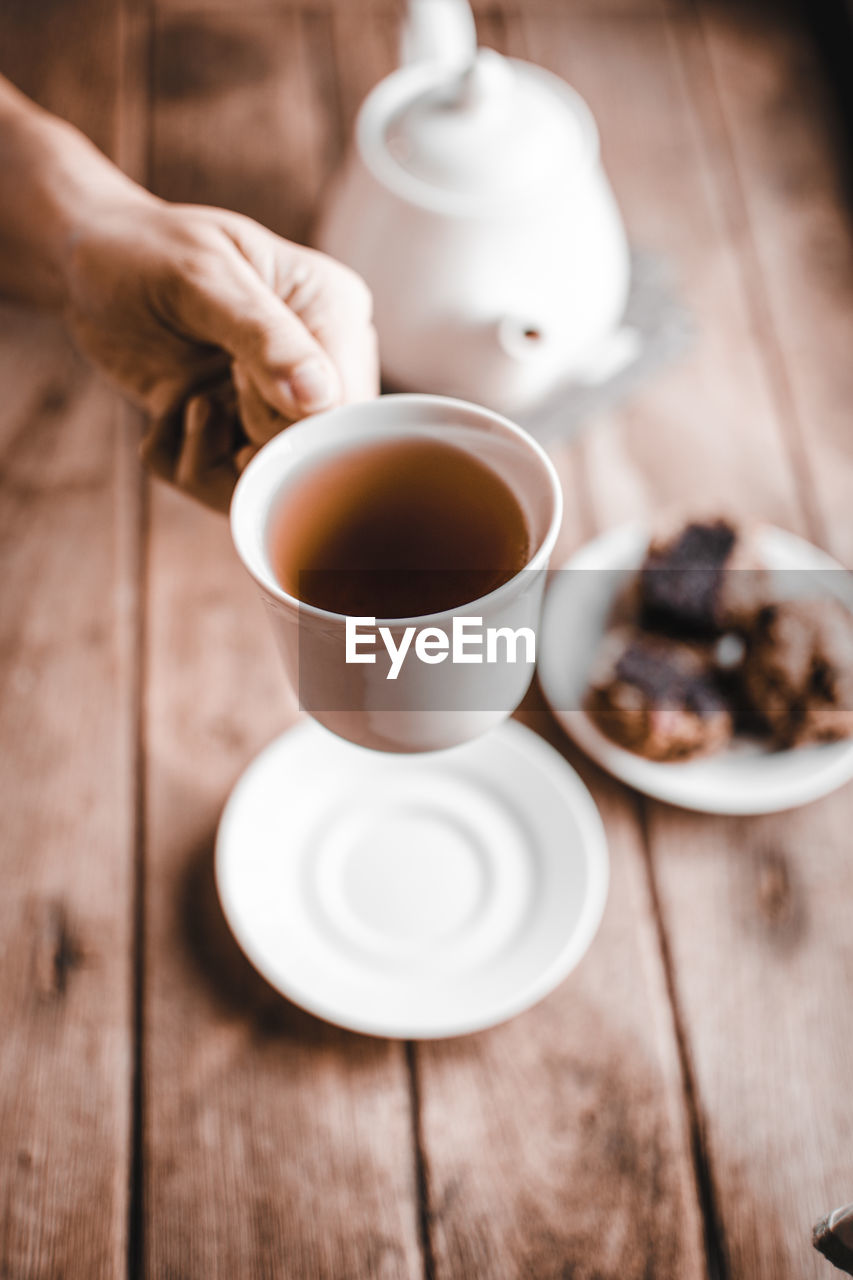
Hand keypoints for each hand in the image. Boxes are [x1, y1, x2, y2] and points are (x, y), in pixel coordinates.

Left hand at [64, 194, 378, 509]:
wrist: (87, 269)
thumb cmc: (143, 252)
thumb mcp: (200, 278)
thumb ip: (263, 337)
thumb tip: (320, 398)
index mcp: (334, 310)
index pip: (348, 406)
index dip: (290, 422)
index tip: (234, 381)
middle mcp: (322, 362)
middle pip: (316, 453)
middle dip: (249, 441)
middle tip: (210, 388)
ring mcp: (282, 403)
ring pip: (273, 481)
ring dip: (210, 461)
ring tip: (187, 405)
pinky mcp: (242, 431)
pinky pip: (230, 486)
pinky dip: (188, 464)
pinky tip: (174, 416)